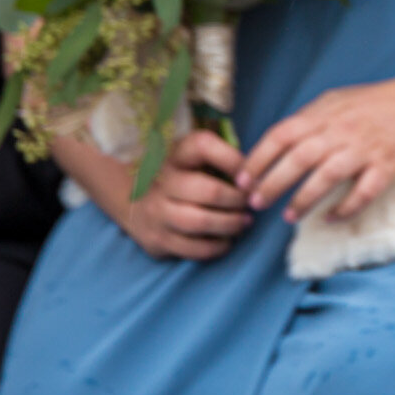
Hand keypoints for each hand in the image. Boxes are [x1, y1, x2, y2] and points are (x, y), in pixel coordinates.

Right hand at [116, 131, 249, 259]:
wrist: (137, 204)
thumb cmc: (184, 178)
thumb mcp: (196, 159)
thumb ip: (222, 159)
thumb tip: (257, 176)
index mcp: (177, 155)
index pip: (203, 145)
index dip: (233, 159)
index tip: (249, 175)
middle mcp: (163, 181)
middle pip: (209, 191)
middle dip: (237, 200)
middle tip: (251, 203)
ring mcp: (157, 211)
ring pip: (200, 222)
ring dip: (230, 224)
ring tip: (244, 222)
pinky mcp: (157, 239)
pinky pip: (194, 248)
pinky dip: (217, 247)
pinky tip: (227, 240)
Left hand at [240, 74, 394, 223]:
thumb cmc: (377, 104)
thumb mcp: (337, 100)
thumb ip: (309, 119)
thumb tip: (275, 143)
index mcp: (325, 113)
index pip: (281, 135)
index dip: (258, 159)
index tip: (242, 181)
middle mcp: (342, 130)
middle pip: (298, 158)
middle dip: (272, 184)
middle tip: (255, 204)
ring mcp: (366, 149)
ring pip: (327, 177)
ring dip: (303, 200)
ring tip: (287, 217)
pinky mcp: (388, 167)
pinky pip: (363, 193)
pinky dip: (345, 209)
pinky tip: (329, 219)